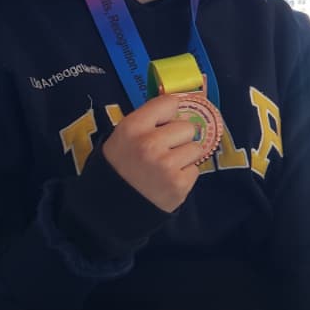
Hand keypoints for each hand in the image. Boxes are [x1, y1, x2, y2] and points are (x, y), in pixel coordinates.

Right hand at [102, 94, 204, 211]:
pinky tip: (168, 180)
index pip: (169, 102)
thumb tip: (178, 105)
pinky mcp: (178, 184)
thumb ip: (149, 120)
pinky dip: (185, 175)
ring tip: (166, 166)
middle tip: (164, 150)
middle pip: (187, 127)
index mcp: (133, 127)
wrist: (114, 207)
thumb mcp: (124, 136)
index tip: (166, 121)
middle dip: (179, 138)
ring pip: (196, 148)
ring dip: (185, 157)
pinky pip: (195, 169)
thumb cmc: (121, 166)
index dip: (170, 113)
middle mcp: (149, 144)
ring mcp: (165, 165)